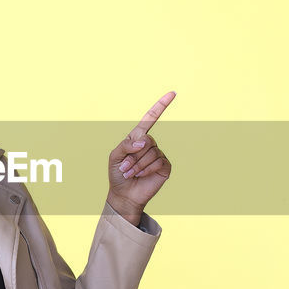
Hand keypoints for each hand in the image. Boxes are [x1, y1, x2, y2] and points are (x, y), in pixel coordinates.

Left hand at [107, 91, 174, 221]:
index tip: (173, 93)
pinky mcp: (165, 166)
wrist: (124, 195)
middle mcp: (150, 144)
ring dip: (137, 165)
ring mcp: (159, 154)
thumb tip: (144, 142)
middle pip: (146, 140)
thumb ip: (126, 145)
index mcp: (138, 138)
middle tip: (126, 168)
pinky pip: (158, 162)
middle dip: (133, 156)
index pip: (151, 118)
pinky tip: (141, 176)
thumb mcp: (115, 156)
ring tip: (131, 173)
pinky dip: (146, 169)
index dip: (161, 105)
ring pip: (150, 153)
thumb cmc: (118, 175)